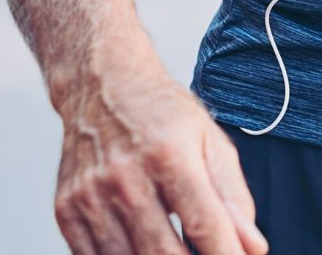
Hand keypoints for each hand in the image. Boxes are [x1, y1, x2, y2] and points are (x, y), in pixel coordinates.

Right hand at [53, 52, 267, 254]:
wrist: (102, 83)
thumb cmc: (162, 112)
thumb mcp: (209, 140)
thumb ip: (233, 197)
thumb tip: (253, 249)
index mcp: (170, 152)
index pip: (204, 224)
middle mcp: (126, 175)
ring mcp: (91, 195)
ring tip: (177, 252)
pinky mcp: (67, 210)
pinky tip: (143, 250)